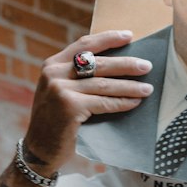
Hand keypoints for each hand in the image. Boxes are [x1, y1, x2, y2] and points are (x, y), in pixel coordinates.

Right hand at [22, 30, 153, 174]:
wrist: (39, 150)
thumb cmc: (56, 122)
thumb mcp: (60, 92)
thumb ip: (77, 78)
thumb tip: (117, 66)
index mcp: (52, 65)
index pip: (84, 45)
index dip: (108, 38)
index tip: (129, 36)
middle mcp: (54, 73)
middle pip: (98, 63)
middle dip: (126, 64)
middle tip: (147, 66)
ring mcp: (60, 89)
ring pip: (104, 84)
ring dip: (129, 86)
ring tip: (147, 88)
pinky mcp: (69, 107)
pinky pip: (103, 103)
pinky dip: (121, 102)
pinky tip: (134, 103)